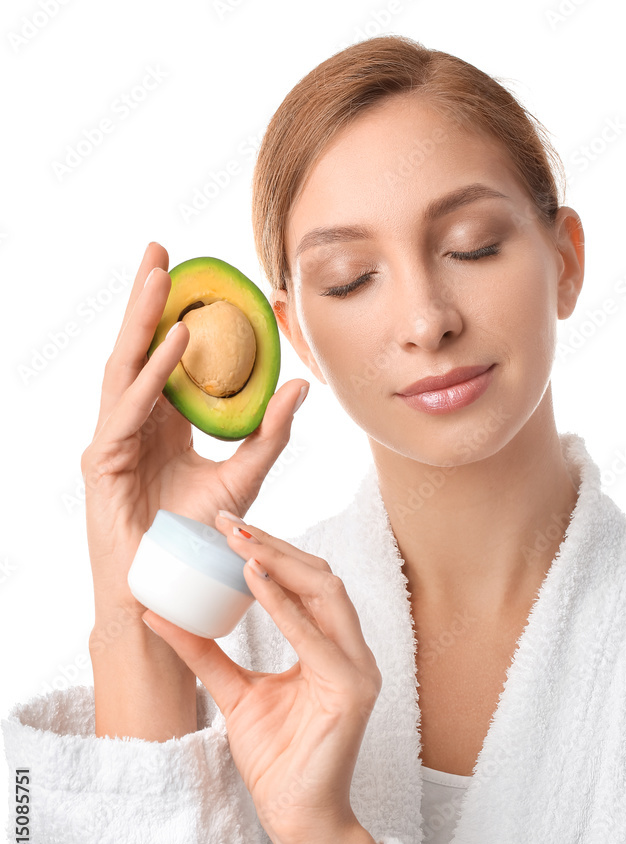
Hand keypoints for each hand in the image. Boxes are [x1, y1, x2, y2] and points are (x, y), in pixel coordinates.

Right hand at [80, 241, 308, 620]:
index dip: (174, 314)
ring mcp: (112, 441)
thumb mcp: (243, 478)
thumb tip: (300, 386)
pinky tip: (175, 343)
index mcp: (161, 423)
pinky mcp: (103, 463)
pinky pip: (129, 410)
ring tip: (161, 276)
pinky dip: (152, 376)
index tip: (191, 272)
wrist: (169, 590)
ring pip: (125, 368)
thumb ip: (269, 434)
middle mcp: (134, 424)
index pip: (164, 357)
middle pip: (138, 350)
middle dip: (147, 299)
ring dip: (143, 321)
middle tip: (161, 250)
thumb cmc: (198, 540)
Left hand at [140, 514, 382, 843]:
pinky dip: (285, 606)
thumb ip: (205, 653)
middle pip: (319, 577)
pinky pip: (318, 638)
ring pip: (327, 593)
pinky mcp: (352, 690)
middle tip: (228, 522)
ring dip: (281, 562)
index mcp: (330, 648)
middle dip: (274, 545)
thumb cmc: (276, 757)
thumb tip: (159, 614)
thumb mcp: (233, 692)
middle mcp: (351, 651)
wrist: (294, 816)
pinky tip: (255, 580)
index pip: (306, 584)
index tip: (227, 527)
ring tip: (239, 541)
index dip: (269, 551)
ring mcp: (357, 669)